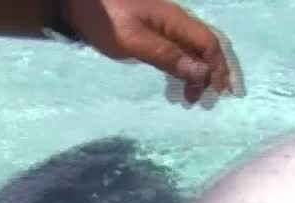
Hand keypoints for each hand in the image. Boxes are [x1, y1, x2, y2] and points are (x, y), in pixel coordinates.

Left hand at [62, 0, 237, 103]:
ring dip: (199, 73)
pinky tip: (177, 84)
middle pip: (207, 45)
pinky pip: (179, 49)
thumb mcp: (134, 41)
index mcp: (175, 20)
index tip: (214, 94)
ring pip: (194, 49)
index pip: (209, 43)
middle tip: (210, 100)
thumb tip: (201, 72)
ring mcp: (165, 25)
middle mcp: (176, 20)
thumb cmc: (104, 20)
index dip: (217, 69)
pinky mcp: (153, 31)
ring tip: (191, 98)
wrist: (77, 2)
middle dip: (215, 72)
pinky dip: (184, 68)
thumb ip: (167, 56)